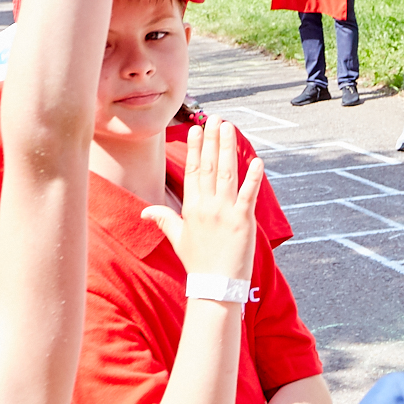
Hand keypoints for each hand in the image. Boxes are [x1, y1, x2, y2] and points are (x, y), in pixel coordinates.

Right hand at [142, 117, 264, 280]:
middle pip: (209, 166)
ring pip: (227, 173)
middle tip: (216, 118)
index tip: (198, 129)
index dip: (196, 148)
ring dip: (229, 148)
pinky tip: (257, 160)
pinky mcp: (243, 221)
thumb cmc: (198, 263)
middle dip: (212, 140)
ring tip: (230, 128)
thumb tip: (145, 211)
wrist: (215, 286)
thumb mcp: (177, 238)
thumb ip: (164, 219)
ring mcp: (225, 212)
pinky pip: (249, 194)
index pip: (193, 171)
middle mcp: (207, 206)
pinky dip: (254, 177)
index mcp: (191, 208)